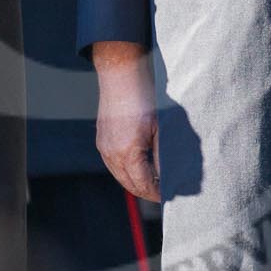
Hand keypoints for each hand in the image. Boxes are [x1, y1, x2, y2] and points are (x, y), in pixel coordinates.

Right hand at [92, 41, 159, 202]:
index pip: (143, 185)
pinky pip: (114, 165)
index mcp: (128, 153)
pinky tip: (139, 167)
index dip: (157, 193)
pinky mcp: (101, 141)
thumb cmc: (145, 99)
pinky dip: (126, 171)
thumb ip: (162, 157)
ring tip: (153, 181)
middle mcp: (112, 154)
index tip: (169, 195)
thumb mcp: (161, 129)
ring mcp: (104, 148)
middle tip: (163, 191)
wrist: (121, 76)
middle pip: (130, 185)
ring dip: (136, 182)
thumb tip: (167, 177)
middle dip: (147, 191)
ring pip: (120, 177)